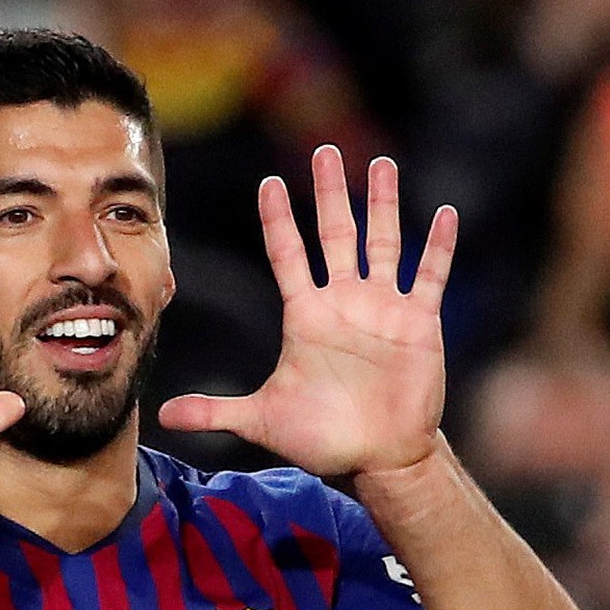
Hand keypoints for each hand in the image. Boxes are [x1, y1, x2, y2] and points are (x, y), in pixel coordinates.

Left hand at [158, 146, 457, 477]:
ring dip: (383, 205)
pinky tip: (446, 214)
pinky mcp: (419, 324)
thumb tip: (163, 416)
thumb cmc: (320, 438)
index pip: (287, 255)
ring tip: (381, 165)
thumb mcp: (261, 420)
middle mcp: (343, 302)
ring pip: (384, 243)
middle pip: (336, 235)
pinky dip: (439, 247)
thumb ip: (214, 411)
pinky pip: (430, 277)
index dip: (278, 220)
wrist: (375, 457)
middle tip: (325, 151)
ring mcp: (383, 309)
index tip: (269, 183)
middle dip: (330, 194)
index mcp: (305, 315)